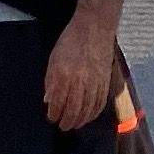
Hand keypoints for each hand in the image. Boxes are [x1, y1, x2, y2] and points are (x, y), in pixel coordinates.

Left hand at [44, 14, 122, 131]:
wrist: (94, 28)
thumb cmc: (71, 41)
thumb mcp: (54, 58)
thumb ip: (50, 80)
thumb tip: (48, 100)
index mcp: (64, 74)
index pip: (58, 102)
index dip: (54, 113)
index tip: (51, 117)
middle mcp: (80, 81)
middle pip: (74, 110)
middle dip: (67, 121)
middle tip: (62, 126)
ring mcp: (95, 82)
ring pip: (88, 109)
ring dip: (80, 120)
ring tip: (74, 124)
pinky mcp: (105, 81)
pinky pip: (100, 102)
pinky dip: (94, 113)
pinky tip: (89, 116)